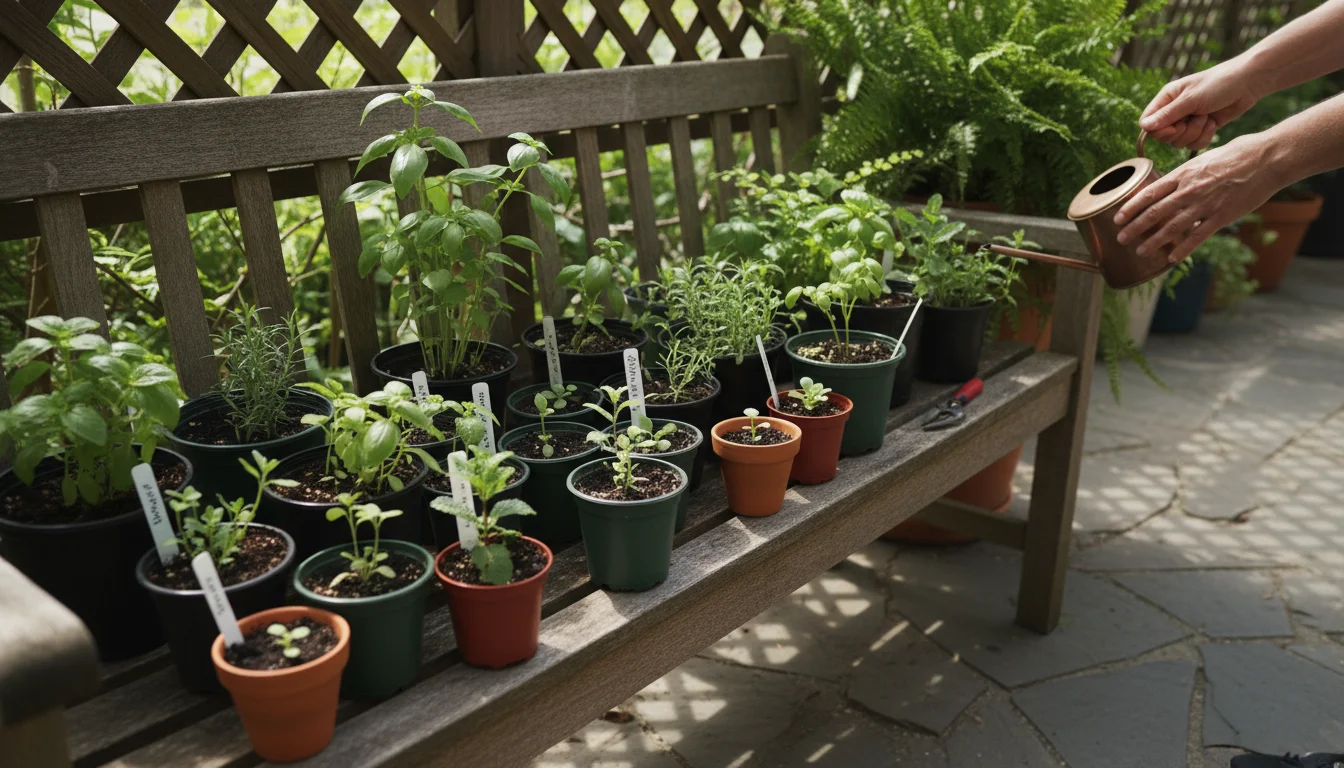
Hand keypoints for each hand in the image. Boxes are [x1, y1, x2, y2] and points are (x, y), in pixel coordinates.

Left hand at [1113, 135, 1280, 263]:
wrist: (1267, 159)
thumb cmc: (1236, 155)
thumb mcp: (1203, 159)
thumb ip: (1185, 175)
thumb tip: (1170, 184)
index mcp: (1183, 174)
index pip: (1149, 193)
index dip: (1131, 207)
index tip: (1117, 217)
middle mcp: (1189, 190)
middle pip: (1155, 212)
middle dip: (1135, 227)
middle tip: (1121, 238)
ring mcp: (1205, 204)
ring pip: (1172, 227)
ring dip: (1153, 241)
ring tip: (1140, 250)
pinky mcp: (1222, 216)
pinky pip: (1198, 236)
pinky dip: (1183, 248)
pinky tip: (1171, 258)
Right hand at [1140, 60, 1264, 149]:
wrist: (1247, 84)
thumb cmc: (1218, 84)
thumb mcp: (1191, 99)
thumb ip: (1167, 114)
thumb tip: (1144, 127)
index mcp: (1166, 99)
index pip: (1148, 123)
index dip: (1159, 131)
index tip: (1176, 126)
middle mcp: (1174, 111)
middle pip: (1163, 136)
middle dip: (1181, 132)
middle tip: (1196, 118)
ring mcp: (1187, 121)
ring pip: (1179, 142)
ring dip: (1195, 133)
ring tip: (1207, 117)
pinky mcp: (1201, 129)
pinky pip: (1193, 144)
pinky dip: (1204, 137)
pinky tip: (1213, 123)